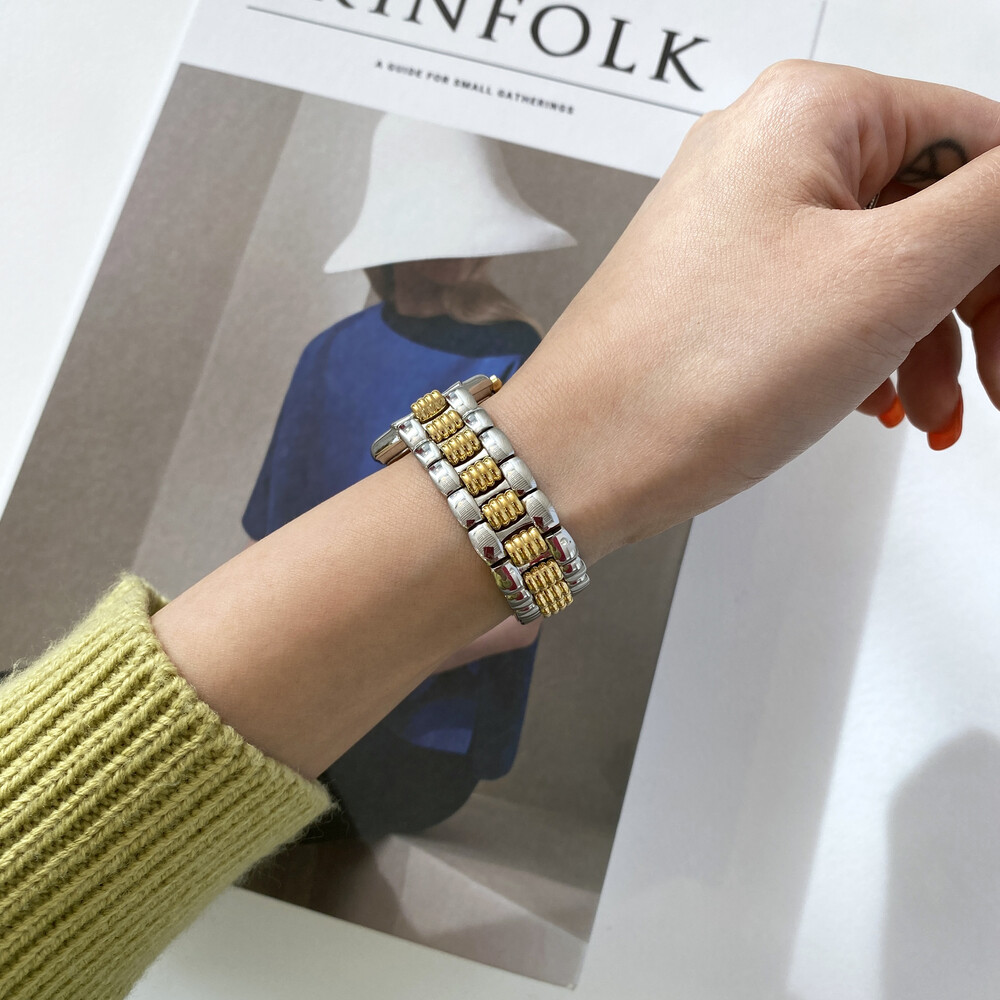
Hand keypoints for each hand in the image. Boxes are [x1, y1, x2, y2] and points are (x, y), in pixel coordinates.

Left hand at [489, 60, 999, 560]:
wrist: (581, 458)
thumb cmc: (697, 373)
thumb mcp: (889, 278)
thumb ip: (994, 208)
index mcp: (812, 111)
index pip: (981, 145)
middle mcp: (767, 151)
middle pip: (934, 207)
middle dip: (975, 303)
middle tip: (995, 379)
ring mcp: (738, 220)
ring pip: (883, 263)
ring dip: (926, 340)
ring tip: (928, 413)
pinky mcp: (722, 284)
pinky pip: (827, 299)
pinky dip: (867, 350)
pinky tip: (876, 403)